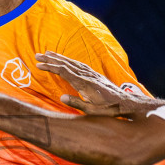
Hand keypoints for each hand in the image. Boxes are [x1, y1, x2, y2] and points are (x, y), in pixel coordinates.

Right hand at [35, 51, 153, 115]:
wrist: (126, 103)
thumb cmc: (109, 110)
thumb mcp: (92, 111)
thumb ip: (76, 103)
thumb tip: (61, 97)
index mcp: (84, 83)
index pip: (63, 71)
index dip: (50, 66)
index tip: (38, 64)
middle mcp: (87, 75)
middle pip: (66, 63)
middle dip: (51, 58)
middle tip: (38, 54)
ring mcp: (92, 74)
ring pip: (73, 62)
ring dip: (60, 57)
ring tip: (49, 53)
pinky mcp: (96, 75)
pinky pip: (79, 64)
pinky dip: (70, 61)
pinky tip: (67, 61)